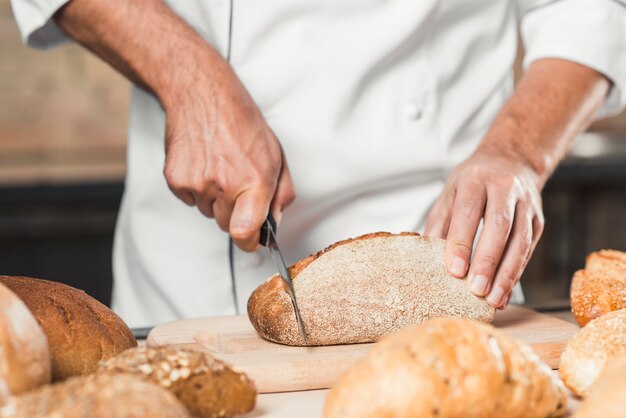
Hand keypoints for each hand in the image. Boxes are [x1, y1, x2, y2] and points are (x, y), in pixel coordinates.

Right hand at [161, 58, 295, 250]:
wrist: (202, 95)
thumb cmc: (241, 123)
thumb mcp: (276, 156)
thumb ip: (281, 194)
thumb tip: (275, 223)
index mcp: (253, 181)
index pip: (245, 232)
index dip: (250, 242)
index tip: (253, 240)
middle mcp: (223, 185)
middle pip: (227, 226)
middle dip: (235, 213)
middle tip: (237, 184)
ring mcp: (197, 183)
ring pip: (209, 213)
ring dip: (215, 199)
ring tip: (219, 167)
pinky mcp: (176, 180)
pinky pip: (190, 200)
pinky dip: (197, 189)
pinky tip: (203, 164)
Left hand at [424, 147, 543, 308]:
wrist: (511, 160)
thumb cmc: (472, 182)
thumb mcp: (449, 192)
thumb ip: (439, 223)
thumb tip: (426, 257)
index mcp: (476, 179)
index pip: (469, 212)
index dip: (462, 242)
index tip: (454, 270)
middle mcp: (504, 189)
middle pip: (499, 227)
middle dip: (488, 261)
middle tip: (476, 290)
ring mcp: (526, 204)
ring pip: (520, 241)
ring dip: (507, 273)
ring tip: (493, 299)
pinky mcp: (538, 220)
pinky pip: (528, 250)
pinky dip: (516, 273)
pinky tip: (504, 293)